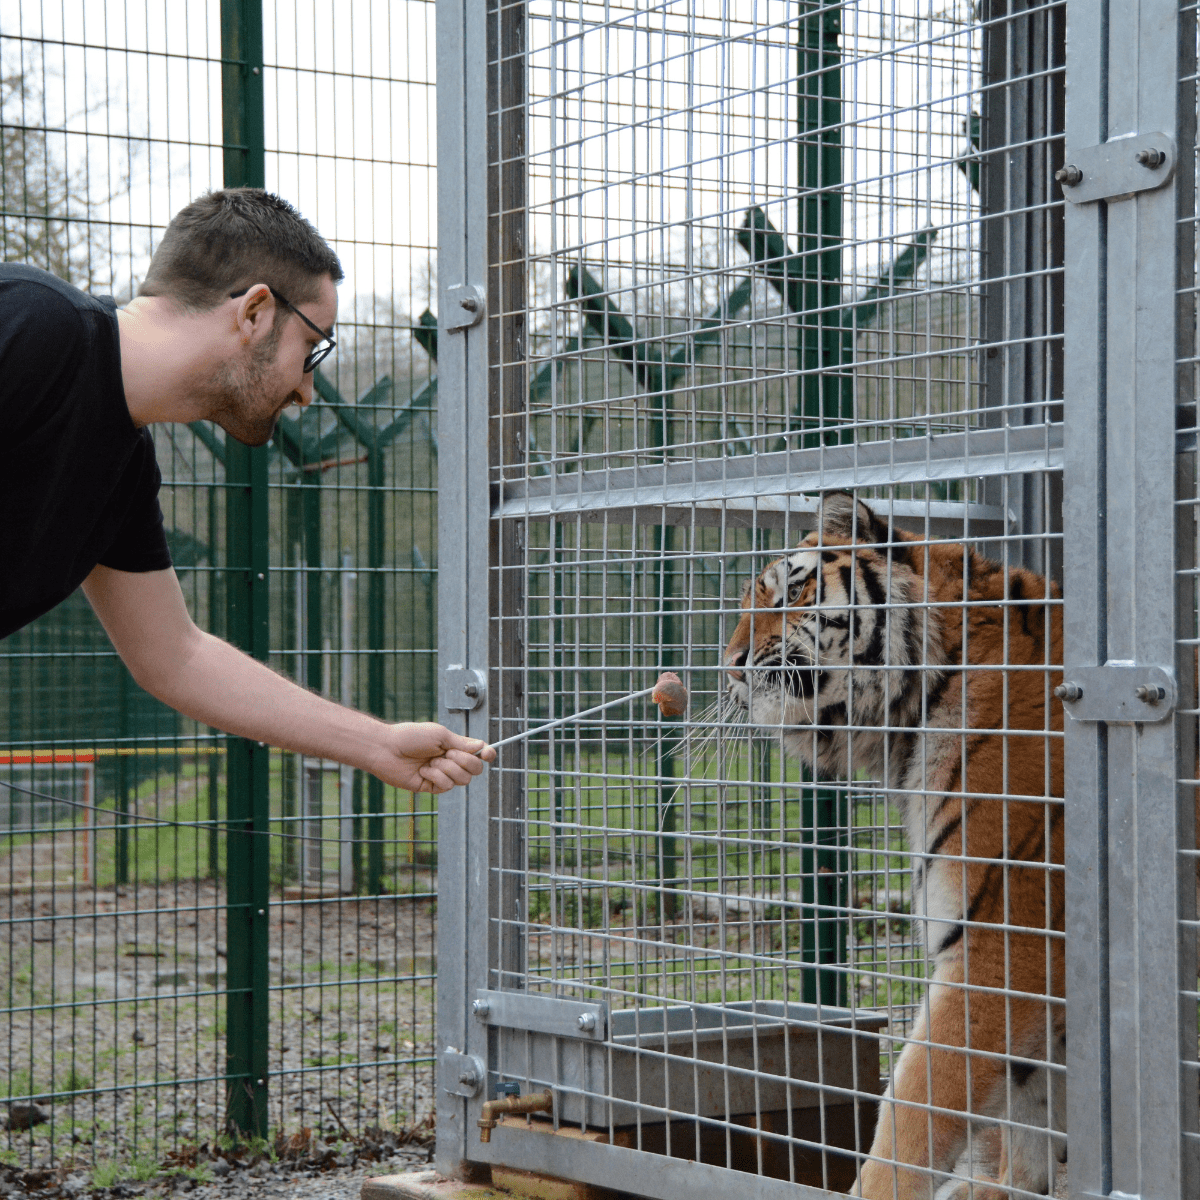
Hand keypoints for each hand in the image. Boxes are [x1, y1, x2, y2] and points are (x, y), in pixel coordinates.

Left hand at [379, 723, 494, 792]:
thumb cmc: (411, 737)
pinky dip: (436, 776)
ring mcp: (441, 775)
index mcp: (454, 746)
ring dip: (448, 769)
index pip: (478, 753)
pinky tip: (423, 771)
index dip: (487, 754)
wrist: (387, 749)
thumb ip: (462, 744)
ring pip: (463, 780)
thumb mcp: (440, 735)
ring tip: (430, 762)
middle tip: (447, 753)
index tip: (488, 754)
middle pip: (475, 769)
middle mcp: (450, 761)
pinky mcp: (431, 787)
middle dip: (465, 761)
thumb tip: (482, 747)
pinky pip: (446, 786)